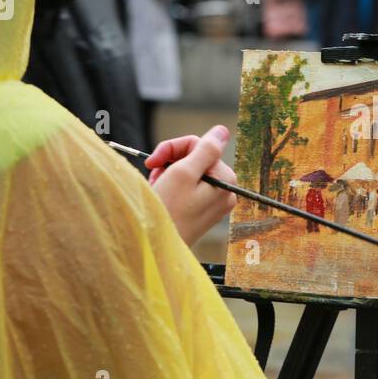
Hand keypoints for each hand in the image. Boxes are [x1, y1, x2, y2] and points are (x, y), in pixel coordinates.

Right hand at [147, 125, 238, 246]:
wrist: (155, 248)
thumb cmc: (168, 212)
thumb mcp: (184, 173)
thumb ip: (205, 149)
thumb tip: (222, 130)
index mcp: (225, 178)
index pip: (198, 145)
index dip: (172, 149)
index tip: (152, 161)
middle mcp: (225, 190)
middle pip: (195, 158)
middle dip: (170, 163)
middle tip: (153, 176)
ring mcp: (214, 202)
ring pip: (188, 172)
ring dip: (168, 174)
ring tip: (156, 188)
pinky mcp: (202, 212)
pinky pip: (187, 188)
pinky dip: (171, 187)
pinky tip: (160, 196)